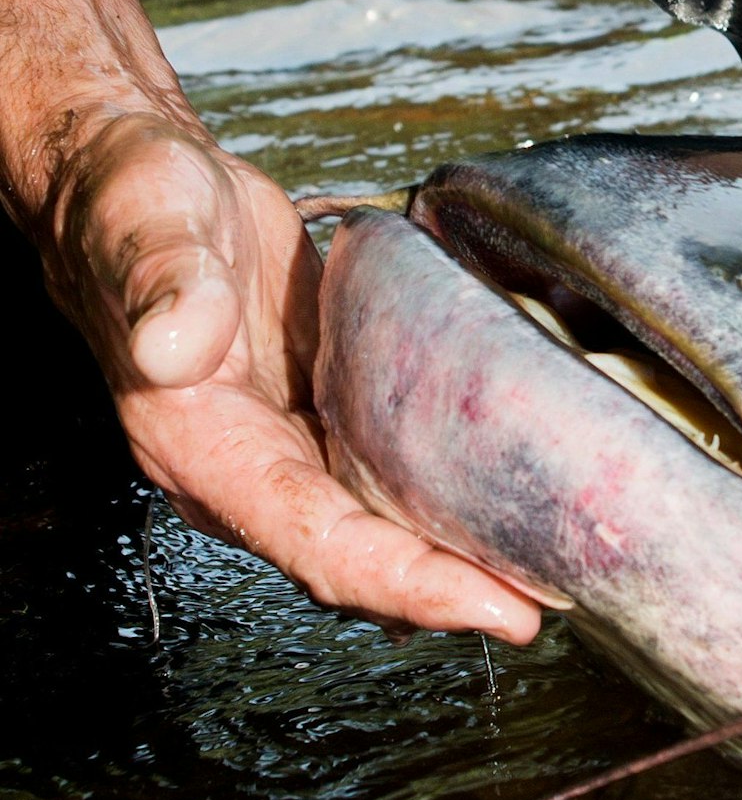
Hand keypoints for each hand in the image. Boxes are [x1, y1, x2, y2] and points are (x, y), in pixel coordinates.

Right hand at [36, 111, 542, 642]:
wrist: (136, 191)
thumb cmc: (132, 205)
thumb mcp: (147, 220)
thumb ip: (165, 284)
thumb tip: (174, 345)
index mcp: (200, 445)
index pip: (315, 544)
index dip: (406, 585)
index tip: (491, 608)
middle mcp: (247, 470)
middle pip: (360, 564)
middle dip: (453, 594)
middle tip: (545, 605)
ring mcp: (291, 454)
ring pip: (381, 536)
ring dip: (460, 563)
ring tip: (551, 576)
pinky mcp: (325, 424)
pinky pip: (392, 488)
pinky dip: (450, 511)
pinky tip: (512, 516)